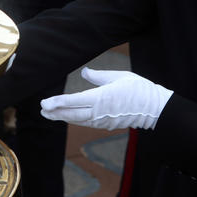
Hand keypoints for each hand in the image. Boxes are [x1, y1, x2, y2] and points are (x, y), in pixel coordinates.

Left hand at [40, 67, 172, 129]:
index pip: (74, 101)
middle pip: (72, 114)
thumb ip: (99, 76)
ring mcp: (103, 120)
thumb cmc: (138, 88)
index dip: (58, 103)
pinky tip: (67, 117)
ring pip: (78, 120)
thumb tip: (84, 72)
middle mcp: (100, 112)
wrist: (154, 108)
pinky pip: (87, 123)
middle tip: (42, 110)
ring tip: (49, 114)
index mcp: (102, 97)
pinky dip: (75, 120)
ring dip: (62, 117)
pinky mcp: (106, 124)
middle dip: (55, 113)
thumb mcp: (119, 76)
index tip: (45, 103)